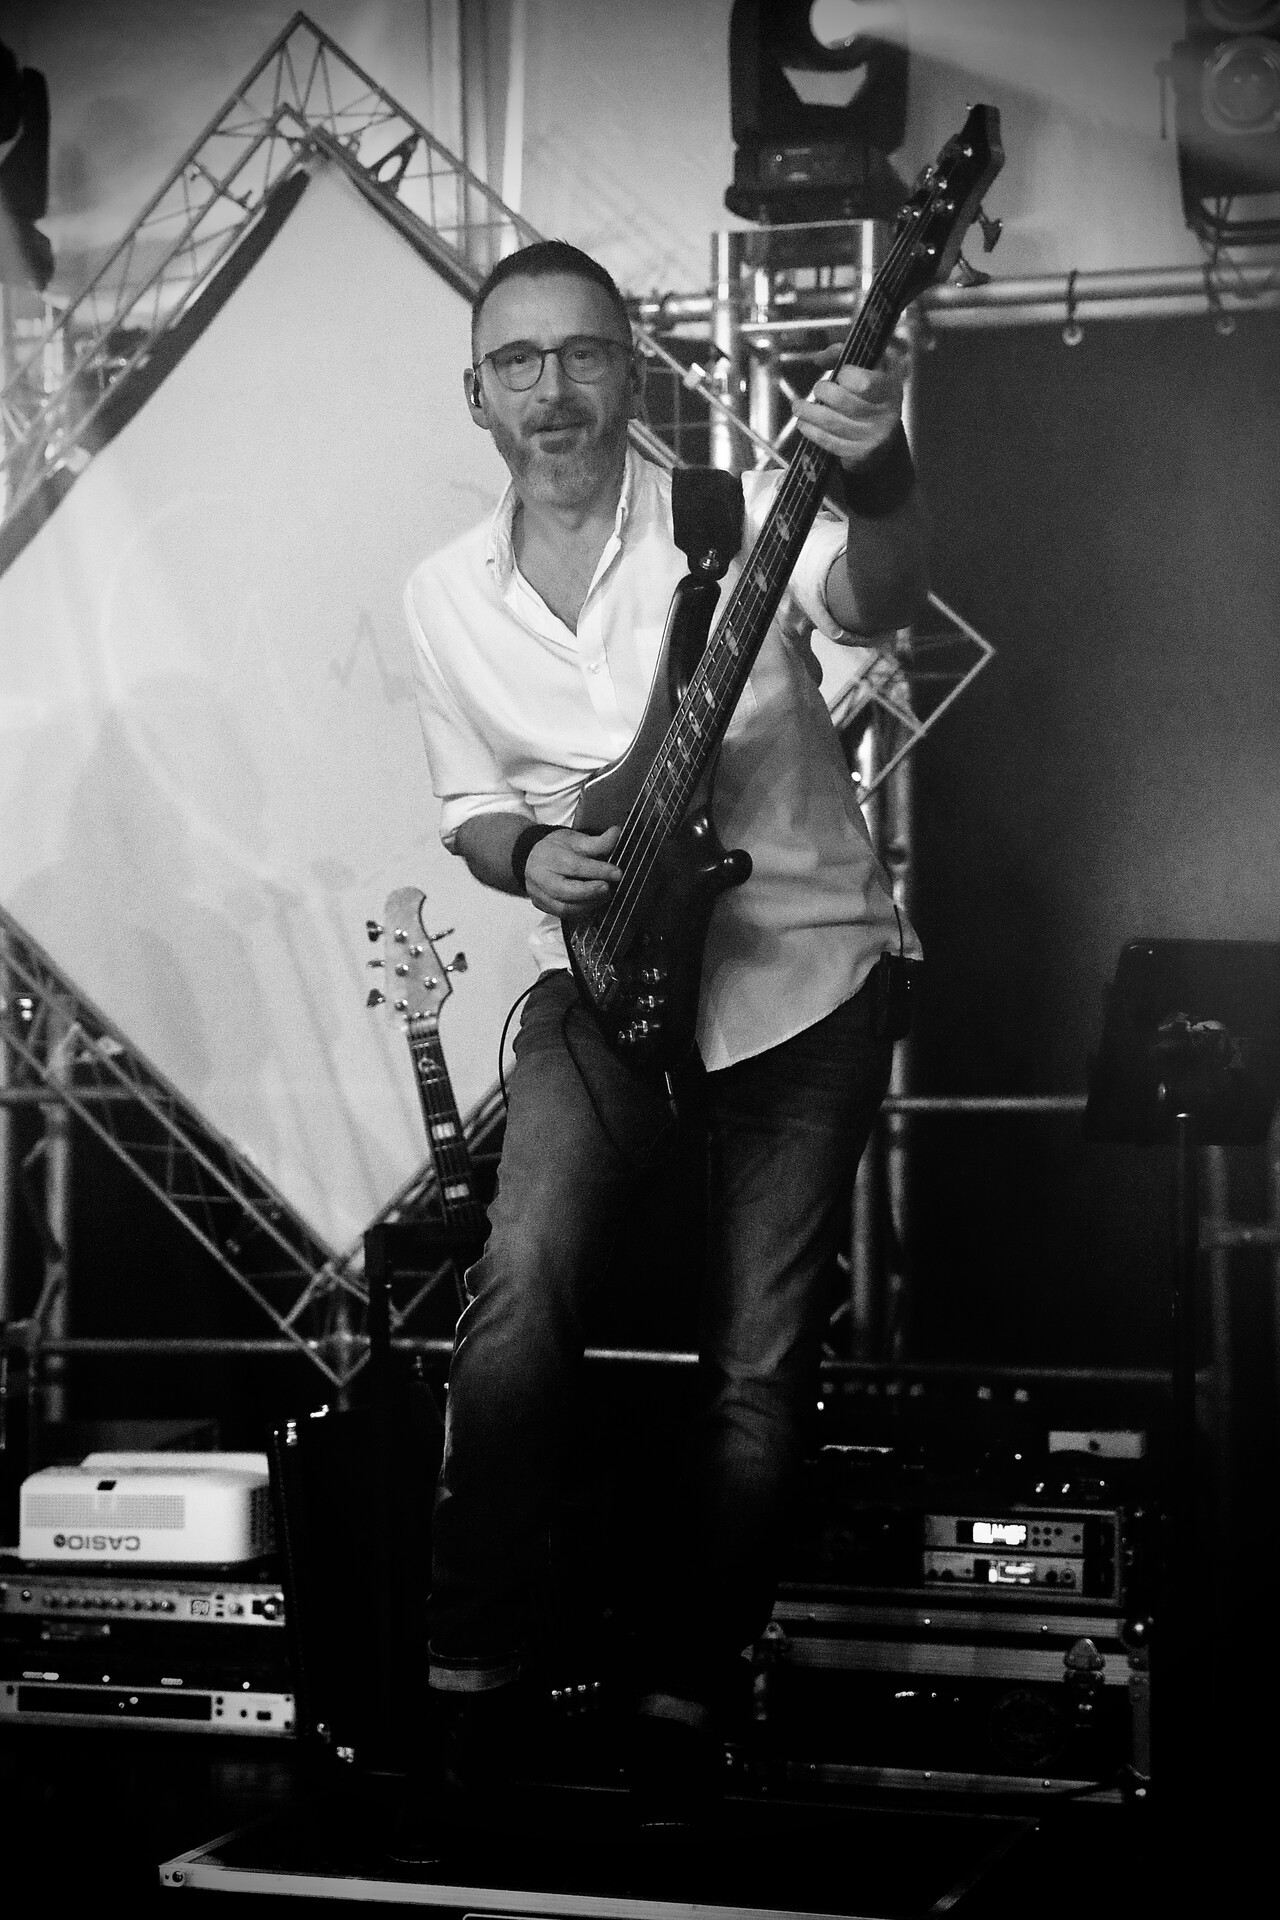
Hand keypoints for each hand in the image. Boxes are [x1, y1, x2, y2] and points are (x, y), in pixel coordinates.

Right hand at [524, 824, 621, 916]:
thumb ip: (597, 841)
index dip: (598, 871)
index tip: (617, 873)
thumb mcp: (575, 839)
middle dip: (591, 892)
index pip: (575, 866)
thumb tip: (616, 833)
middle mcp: (540, 877)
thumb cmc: (555, 848)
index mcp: (549, 856)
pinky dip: (580, 911)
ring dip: (588, 904)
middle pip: (565, 891)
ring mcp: (538, 894)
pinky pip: (562, 915)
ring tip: (603, 895)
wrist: (530, 856)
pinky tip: (592, 903)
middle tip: (609, 888)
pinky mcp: (541, 905)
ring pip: (563, 908)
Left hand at [792, 351, 905, 471]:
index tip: (841, 374)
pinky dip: (812, 432)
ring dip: (809, 413)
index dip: (847, 376)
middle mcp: (885, 413)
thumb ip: (843, 356)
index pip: (865, 383)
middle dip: (824, 392)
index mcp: (889, 387)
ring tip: (798, 407)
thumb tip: (818, 359)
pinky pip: (831, 442)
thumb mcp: (867, 369)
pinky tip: (803, 424)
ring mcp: (872, 436)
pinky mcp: (860, 454)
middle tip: (818, 389)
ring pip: (834, 423)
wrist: (886, 432)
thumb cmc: (872, 393)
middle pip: (845, 403)